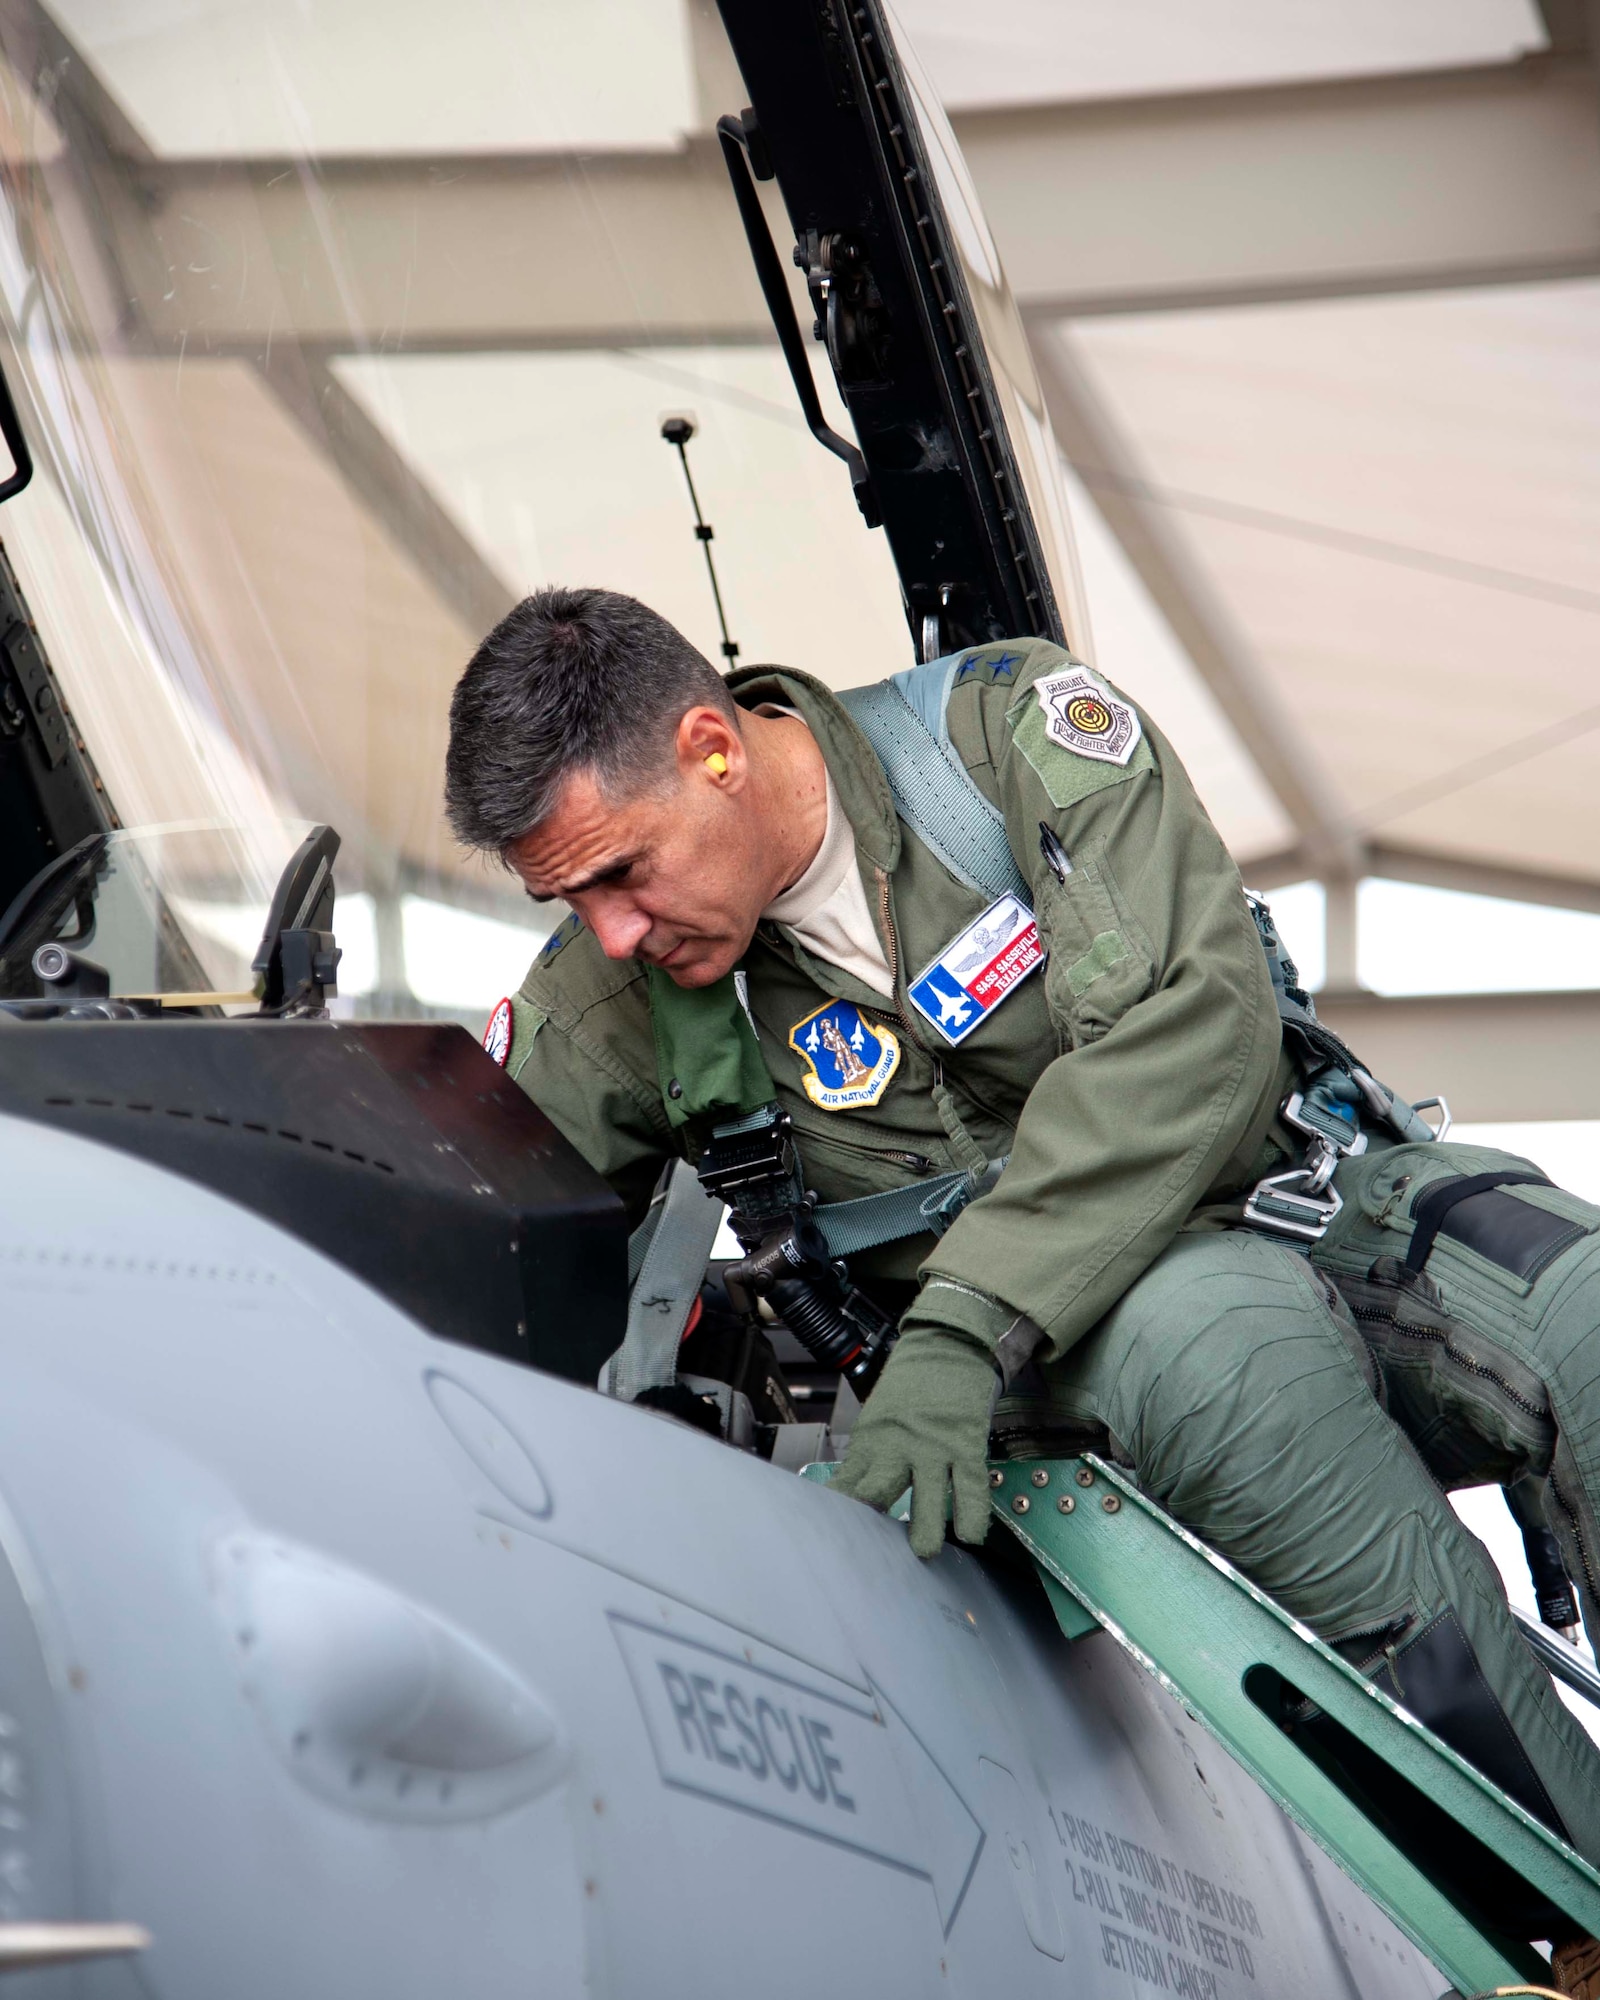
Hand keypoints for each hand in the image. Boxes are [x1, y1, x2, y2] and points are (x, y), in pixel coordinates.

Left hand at [832, 1325, 998, 1558]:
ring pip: (927, 1493)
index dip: (838, 1515)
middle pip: (878, 1488)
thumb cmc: (911, 1388)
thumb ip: (870, 1459)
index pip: (848, 1484)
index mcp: (871, 1440)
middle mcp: (898, 1445)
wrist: (947, 1344)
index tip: (828, 1540)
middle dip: (873, 1520)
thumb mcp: (879, 1419)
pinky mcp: (966, 1443)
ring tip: (925, 1553)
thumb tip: (854, 1501)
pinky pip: (969, 1485)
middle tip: (872, 1554)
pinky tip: (970, 1535)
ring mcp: (934, 1446)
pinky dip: (971, 1513)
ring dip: (927, 1528)